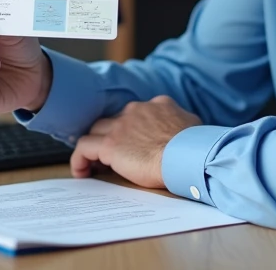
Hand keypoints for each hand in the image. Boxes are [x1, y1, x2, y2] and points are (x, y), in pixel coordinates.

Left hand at [70, 95, 200, 187]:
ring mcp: (121, 126)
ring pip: (96, 131)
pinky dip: (80, 159)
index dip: (129, 130)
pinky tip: (82, 172)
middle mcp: (136, 110)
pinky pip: (83, 147)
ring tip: (93, 165)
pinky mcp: (110, 145)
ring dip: (93, 147)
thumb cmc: (195, 146)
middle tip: (110, 157)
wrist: (188, 156)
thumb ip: (181, 122)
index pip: (135, 114)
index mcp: (157, 105)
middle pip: (112, 121)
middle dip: (109, 136)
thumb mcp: (193, 124)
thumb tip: (183, 129)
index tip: (130, 145)